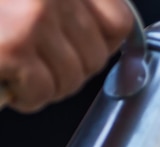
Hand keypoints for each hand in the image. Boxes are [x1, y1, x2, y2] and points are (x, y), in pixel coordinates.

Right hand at [0, 0, 133, 111]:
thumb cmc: (0, 12)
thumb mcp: (34, 1)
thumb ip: (69, 12)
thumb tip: (109, 53)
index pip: (119, 22)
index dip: (105, 46)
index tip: (85, 53)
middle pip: (96, 58)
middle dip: (71, 71)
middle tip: (40, 63)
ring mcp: (35, 18)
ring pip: (72, 80)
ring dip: (47, 86)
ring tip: (19, 68)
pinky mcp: (14, 47)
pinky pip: (42, 91)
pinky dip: (26, 96)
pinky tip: (7, 78)